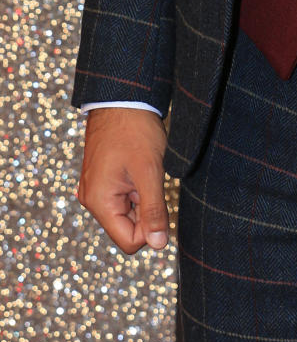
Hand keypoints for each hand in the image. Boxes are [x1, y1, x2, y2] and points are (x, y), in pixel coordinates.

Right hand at [77, 107, 168, 253]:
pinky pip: (122, 197)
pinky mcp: (101, 178)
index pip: (129, 242)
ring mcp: (95, 188)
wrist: (121, 97)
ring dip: (142, 197)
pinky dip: (136, 187)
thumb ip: (153, 210)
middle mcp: (92, 199)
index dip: (151, 229)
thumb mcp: (149, 171)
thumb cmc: (134, 130)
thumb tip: (160, 244)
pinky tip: (139, 166)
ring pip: (127, 212)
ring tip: (145, 170)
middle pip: (127, 229)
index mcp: (99, 202)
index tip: (160, 200)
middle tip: (152, 180)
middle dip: (146, 210)